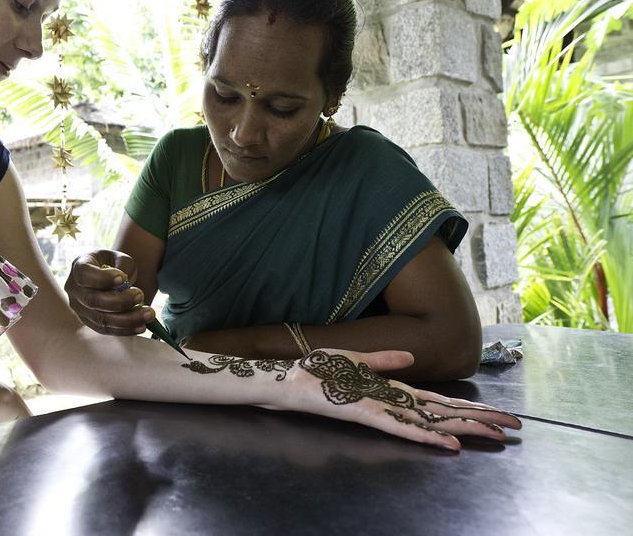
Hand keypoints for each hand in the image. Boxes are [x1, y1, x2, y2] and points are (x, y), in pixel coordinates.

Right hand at [65, 250, 153, 335]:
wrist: (108, 277)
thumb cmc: (113, 265)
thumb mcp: (119, 257)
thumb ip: (123, 265)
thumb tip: (124, 283)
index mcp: (79, 267)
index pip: (84, 275)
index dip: (102, 279)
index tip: (122, 278)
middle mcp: (74, 290)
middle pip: (93, 300)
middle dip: (120, 301)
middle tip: (140, 295)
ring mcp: (80, 309)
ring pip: (101, 319)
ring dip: (127, 319)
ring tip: (148, 313)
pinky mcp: (90, 323)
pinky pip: (107, 330)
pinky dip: (125, 330)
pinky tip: (141, 325)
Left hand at [287, 349, 521, 450]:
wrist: (286, 381)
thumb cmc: (316, 372)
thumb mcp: (354, 360)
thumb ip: (384, 360)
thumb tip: (409, 357)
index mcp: (391, 391)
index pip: (439, 402)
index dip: (468, 408)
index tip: (497, 414)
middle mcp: (391, 404)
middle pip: (445, 414)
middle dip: (480, 421)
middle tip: (514, 429)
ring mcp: (380, 410)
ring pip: (431, 423)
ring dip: (464, 430)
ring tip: (496, 435)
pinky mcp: (364, 414)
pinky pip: (401, 426)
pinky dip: (426, 435)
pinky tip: (450, 443)